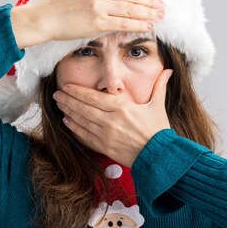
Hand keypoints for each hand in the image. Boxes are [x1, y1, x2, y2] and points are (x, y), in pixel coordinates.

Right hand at [33, 0, 164, 41]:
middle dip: (150, 0)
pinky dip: (137, 25)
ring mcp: (98, 6)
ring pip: (130, 9)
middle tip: (162, 6)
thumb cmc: (51, 2)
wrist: (41, 18)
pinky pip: (122, 23)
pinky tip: (147, 26)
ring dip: (148, 13)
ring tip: (159, 16)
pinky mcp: (97, 22)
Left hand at [53, 68, 173, 167]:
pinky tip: (67, 121)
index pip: (93, 97)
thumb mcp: (158, 106)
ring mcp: (106, 135)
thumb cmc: (159, 131)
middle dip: (68, 100)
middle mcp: (110, 120)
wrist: (159, 156)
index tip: (66, 87)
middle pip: (83, 107)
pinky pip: (85, 136)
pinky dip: (75, 128)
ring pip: (82, 121)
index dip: (77, 91)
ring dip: (69, 112)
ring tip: (59, 105)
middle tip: (57, 94)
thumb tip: (169, 71)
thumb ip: (160, 86)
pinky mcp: (104, 147)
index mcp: (122, 107)